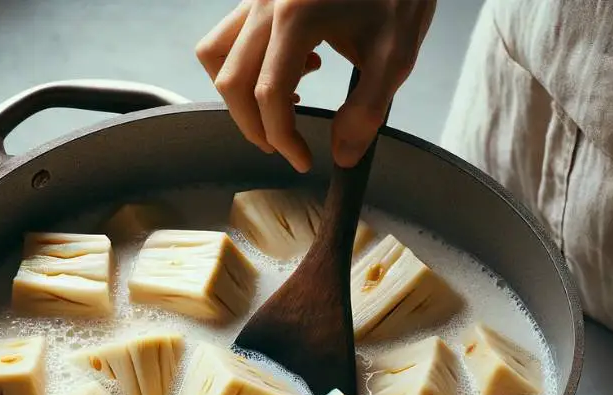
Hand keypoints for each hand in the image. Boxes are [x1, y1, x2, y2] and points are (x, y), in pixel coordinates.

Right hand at [196, 0, 435, 172]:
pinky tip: (291, 68)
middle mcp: (266, 4)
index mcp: (296, 17)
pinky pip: (228, 36)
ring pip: (216, 55)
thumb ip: (367, 110)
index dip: (281, 138)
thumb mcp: (396, 55)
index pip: (269, 94)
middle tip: (283, 147)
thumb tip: (342, 155)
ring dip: (239, 93)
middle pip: (232, 81)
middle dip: (254, 126)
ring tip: (283, 105)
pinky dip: (244, 65)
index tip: (303, 161)